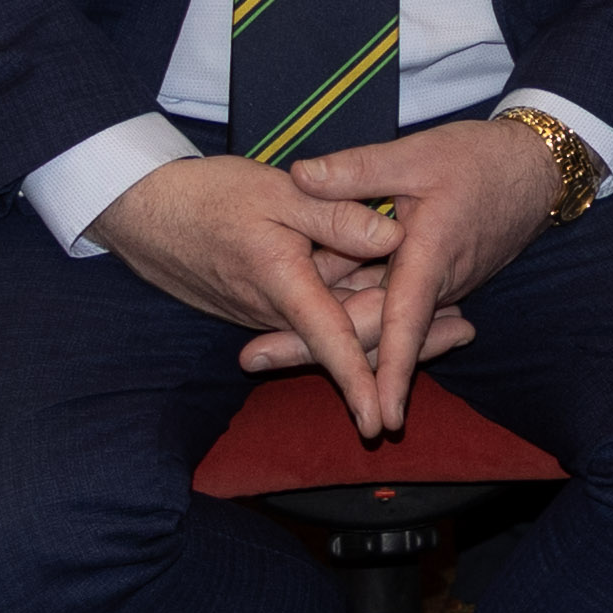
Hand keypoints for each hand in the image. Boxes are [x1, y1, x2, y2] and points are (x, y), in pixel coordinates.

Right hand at [90, 154, 462, 423]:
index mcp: (281, 285)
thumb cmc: (208, 198)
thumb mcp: (277, 193)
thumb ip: (336, 214)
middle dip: (406, 344)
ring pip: (337, 329)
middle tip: (466, 331)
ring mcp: (271, 312)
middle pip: (349, 339)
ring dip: (389, 325)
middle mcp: (277, 312)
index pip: (329, 341)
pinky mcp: (267, 304)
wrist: (145, 212)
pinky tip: (391, 295)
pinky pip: (320, 316)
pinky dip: (358, 309)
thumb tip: (392, 238)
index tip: (379, 419)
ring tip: (454, 320)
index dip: (359, 380)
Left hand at [261, 115, 567, 434]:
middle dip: (321, 355)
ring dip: (334, 343)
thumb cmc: (479, 161)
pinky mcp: (432, 285)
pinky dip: (356, 323)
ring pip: (381, 327)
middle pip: (376, 332)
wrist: (532, 171)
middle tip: (253, 357)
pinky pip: (391, 314)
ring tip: (266, 351)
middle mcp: (435, 285)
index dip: (391, 370)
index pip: (405, 322)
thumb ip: (357, 169)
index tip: (379, 413)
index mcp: (431, 257)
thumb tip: (300, 175)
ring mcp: (434, 289)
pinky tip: (312, 329)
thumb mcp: (417, 154)